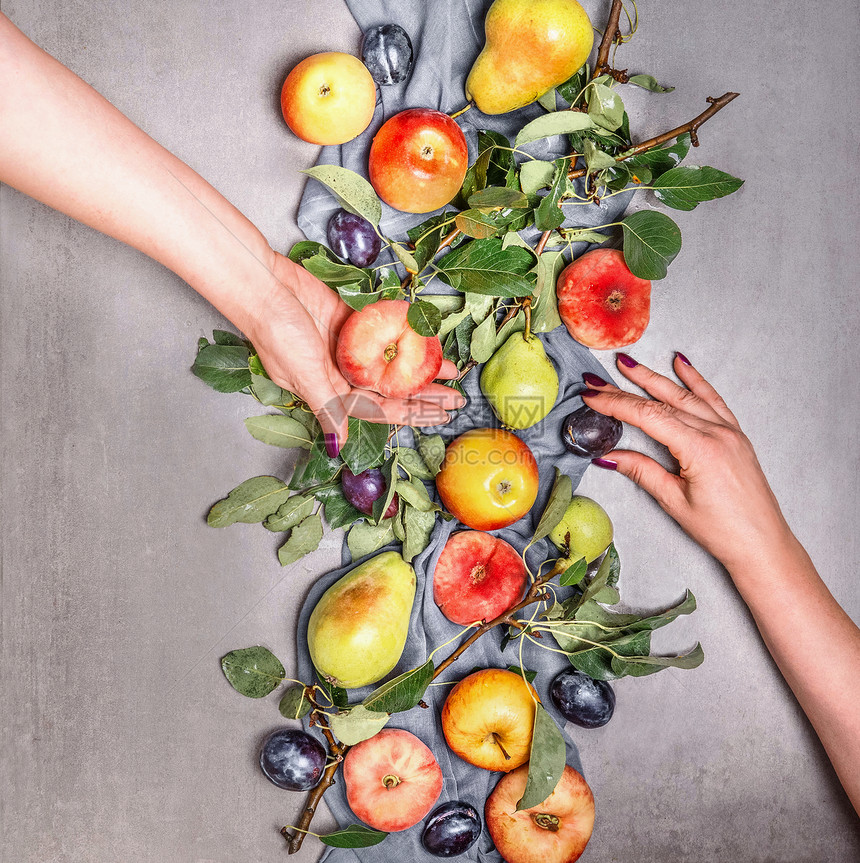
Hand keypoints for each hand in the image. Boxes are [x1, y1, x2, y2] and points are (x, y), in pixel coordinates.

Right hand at [244, 253, 462, 452]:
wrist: (264, 286)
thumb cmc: (277, 333)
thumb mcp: (304, 375)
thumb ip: (327, 407)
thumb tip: (338, 445)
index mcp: (330, 392)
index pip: (380, 409)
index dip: (412, 415)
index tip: (440, 417)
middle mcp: (342, 373)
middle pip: (392, 389)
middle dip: (425, 394)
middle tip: (458, 399)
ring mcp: (349, 347)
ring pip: (392, 362)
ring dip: (420, 366)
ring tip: (451, 370)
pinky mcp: (352, 321)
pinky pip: (385, 333)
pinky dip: (406, 337)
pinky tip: (427, 340)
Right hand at [582, 352, 791, 572]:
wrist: (763, 544)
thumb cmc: (723, 531)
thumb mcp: (675, 502)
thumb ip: (642, 472)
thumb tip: (610, 456)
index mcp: (700, 449)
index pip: (649, 416)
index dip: (616, 404)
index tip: (592, 395)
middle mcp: (717, 433)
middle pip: (663, 402)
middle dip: (627, 387)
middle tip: (599, 377)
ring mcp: (729, 432)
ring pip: (686, 395)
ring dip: (656, 377)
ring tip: (630, 364)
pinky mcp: (736, 436)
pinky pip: (713, 399)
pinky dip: (695, 380)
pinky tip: (682, 364)